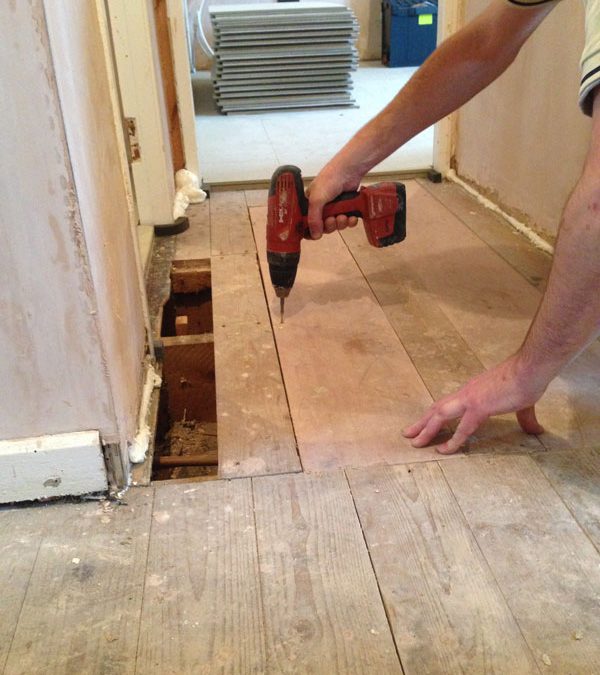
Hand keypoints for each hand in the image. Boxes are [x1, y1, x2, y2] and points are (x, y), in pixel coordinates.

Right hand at [306, 167, 360, 238]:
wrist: (349, 171)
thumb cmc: (329, 179)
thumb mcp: (317, 199)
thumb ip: (314, 218)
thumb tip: (315, 235)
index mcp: (309, 204)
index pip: (306, 223)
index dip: (310, 231)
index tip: (316, 234)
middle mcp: (321, 208)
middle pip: (323, 227)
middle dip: (329, 226)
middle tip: (332, 220)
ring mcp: (334, 208)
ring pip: (336, 226)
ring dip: (340, 223)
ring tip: (343, 216)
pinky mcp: (346, 208)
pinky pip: (347, 222)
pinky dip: (350, 221)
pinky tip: (352, 217)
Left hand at [402, 355, 547, 453]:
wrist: (532, 368)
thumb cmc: (527, 379)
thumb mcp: (523, 402)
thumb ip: (525, 418)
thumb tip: (536, 430)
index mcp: (473, 390)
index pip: (449, 403)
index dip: (435, 414)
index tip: (426, 423)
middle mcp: (466, 393)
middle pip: (437, 408)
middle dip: (422, 422)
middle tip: (408, 434)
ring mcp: (470, 399)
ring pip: (440, 415)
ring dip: (425, 429)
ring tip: (414, 442)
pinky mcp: (479, 407)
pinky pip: (462, 428)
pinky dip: (452, 441)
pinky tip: (443, 450)